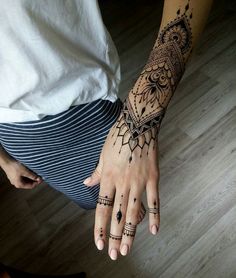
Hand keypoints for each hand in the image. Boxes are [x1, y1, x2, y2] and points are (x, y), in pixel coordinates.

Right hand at [0, 152, 42, 188]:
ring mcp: (15, 179)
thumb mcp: (25, 171)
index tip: (42, 179)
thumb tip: (39, 179)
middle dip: (34, 180)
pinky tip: (30, 171)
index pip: (31, 186)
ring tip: (36, 173)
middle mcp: (16, 183)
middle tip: (40, 175)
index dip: (37, 183)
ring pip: (26, 180)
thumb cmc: (14, 167)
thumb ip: (32, 176)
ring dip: (31, 177)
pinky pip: (23, 177)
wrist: (6, 161)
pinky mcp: (14, 175)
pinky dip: (27, 175)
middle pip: (28, 183)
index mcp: (19, 184)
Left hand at [83, 113, 159, 259]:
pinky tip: (154, 231)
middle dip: (114, 236)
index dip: (100, 228)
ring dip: (130, 233)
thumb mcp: (102, 155)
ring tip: (127, 249)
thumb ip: (96, 173)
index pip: (102, 208)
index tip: (99, 243)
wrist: (137, 124)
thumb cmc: (117, 138)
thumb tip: (86, 183)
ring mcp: (139, 182)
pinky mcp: (153, 178)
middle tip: (114, 254)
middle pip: (117, 215)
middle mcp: (122, 183)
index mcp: (108, 178)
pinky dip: (155, 216)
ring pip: (134, 212)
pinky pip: (154, 200)